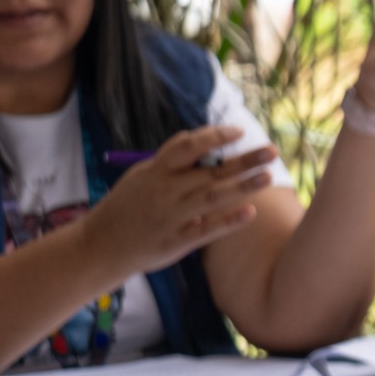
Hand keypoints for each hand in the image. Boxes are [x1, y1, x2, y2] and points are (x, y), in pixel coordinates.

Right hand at [80, 123, 280, 278]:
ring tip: (269, 176)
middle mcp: (166, 191)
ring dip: (243, 186)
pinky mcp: (175, 242)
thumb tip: (202, 138)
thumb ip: (171, 159)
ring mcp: (171, 217)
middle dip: (244, 160)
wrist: (101, 244)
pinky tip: (251, 212)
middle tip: (273, 150)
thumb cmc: (128, 205)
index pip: (189, 146)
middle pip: (210, 171)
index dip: (215, 137)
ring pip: (212, 197)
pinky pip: (206, 230)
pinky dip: (228, 221)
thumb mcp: (142, 175)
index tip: (240, 132)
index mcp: (156, 170)